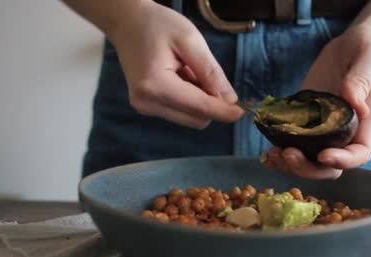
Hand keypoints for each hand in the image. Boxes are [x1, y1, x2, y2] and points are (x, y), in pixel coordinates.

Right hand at [108, 1, 244, 128]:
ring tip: (188, 71)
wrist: (127, 22)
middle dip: (211, 103)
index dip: (224, 111)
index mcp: (156, 85)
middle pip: (196, 119)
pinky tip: (181, 77)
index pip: (199, 108)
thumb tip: (230, 100)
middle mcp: (147, 103)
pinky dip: (189, 99)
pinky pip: (180, 112)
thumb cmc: (157, 25)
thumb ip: (211, 72)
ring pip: (190, 118)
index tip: (244, 111)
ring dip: (200, 101)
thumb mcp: (190, 40)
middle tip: (207, 73)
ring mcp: (145, 108)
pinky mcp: (147, 107)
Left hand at [265, 25, 370, 178]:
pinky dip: (279, 151)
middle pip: (330, 167)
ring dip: (290, 164)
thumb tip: (354, 102)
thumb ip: (362, 79)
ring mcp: (322, 129)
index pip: (359, 153)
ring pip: (309, 160)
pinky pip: (294, 142)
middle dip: (309, 167)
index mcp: (365, 123)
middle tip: (288, 153)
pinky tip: (266, 151)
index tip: (324, 155)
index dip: (343, 161)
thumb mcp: (370, 58)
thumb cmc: (368, 50)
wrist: (351, 45)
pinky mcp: (304, 120)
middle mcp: (344, 133)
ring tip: (273, 154)